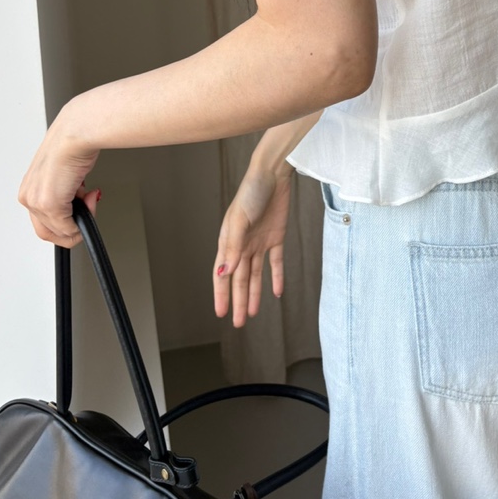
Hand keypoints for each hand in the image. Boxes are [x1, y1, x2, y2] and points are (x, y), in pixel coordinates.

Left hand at [18, 106, 100, 246]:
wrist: (75, 133)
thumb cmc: (71, 143)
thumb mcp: (64, 171)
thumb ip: (64, 190)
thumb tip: (76, 202)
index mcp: (30, 188)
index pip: (42, 220)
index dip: (65, 220)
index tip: (80, 210)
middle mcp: (30, 196)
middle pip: (48, 231)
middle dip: (72, 226)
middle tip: (87, 211)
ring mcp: (38, 202)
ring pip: (60, 231)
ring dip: (81, 219)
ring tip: (90, 197)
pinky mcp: (50, 205)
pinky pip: (68, 228)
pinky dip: (85, 217)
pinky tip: (91, 195)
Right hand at [213, 159, 293, 326]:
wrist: (273, 174)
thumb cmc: (251, 192)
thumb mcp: (239, 220)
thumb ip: (233, 247)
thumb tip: (225, 272)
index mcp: (228, 241)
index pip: (223, 274)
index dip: (221, 294)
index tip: (220, 313)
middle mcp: (242, 245)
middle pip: (240, 279)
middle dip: (238, 301)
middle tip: (238, 323)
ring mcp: (259, 242)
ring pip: (255, 275)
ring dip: (254, 294)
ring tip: (252, 313)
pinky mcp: (276, 237)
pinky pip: (275, 262)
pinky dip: (276, 277)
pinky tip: (276, 292)